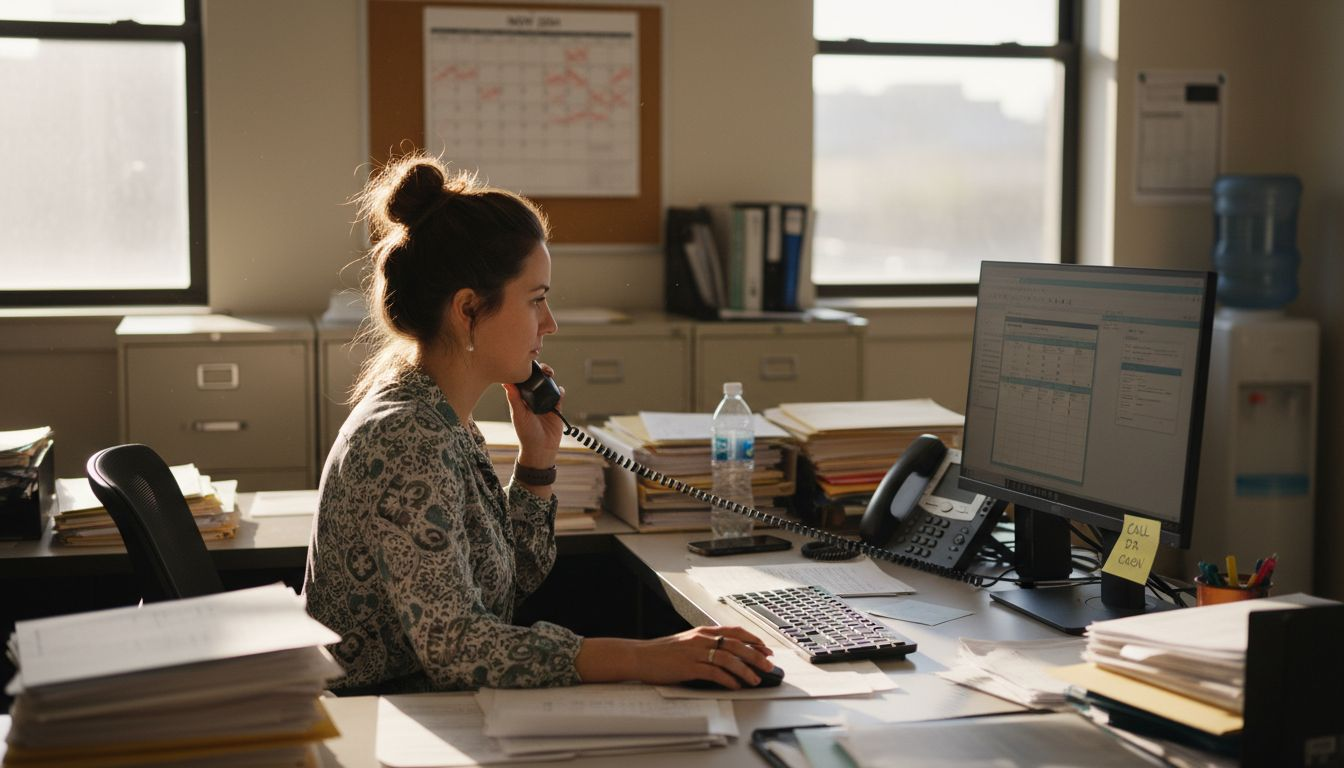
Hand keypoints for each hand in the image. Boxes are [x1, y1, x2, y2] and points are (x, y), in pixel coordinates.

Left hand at [502, 361, 562, 468]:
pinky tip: (558, 391)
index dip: (524, 372)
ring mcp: (544, 402)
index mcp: (521, 399)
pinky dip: (559, 391)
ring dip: (550, 378)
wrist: (541, 449)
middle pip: (537, 380)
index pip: (522, 381)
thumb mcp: (518, 415)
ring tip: (550, 374)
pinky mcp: (556, 408)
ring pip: (548, 385)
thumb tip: (505, 383)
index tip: (526, 364)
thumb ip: (514, 399)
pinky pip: (558, 395)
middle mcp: (533, 399)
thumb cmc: (526, 434)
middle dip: (540, 371)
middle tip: (542, 369)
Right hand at [631, 626, 773, 688]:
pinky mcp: (688, 667)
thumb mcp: (687, 642)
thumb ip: (705, 644)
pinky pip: (713, 673)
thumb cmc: (662, 652)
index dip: (753, 639)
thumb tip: (726, 654)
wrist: (640, 656)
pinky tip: (735, 686)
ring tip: (756, 679)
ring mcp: (695, 653)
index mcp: (702, 631)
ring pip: (728, 659)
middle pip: (736, 645)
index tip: (765, 648)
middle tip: (769, 664)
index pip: (735, 631)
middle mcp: (701, 639)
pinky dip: (727, 680)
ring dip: (745, 670)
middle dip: (756, 655)